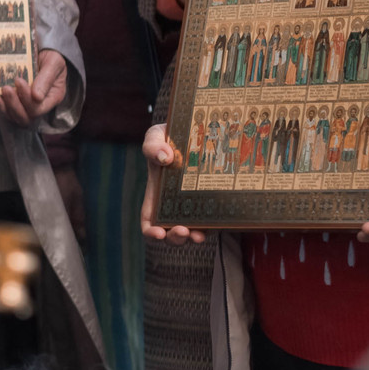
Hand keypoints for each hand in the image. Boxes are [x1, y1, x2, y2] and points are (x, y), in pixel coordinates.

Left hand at [0, 49, 66, 123]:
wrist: (41, 49)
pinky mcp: (8, 99)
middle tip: (6, 89)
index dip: (27, 99)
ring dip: (1, 109)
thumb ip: (46, 79)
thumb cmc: (51, 56)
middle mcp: (36, 104)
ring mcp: (21, 103)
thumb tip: (36, 97)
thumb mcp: (54, 63)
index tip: (19, 80)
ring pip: (11, 116)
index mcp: (50, 98)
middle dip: (13, 105)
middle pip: (24, 117)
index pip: (37, 109)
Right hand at [140, 122, 206, 243]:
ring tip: (199, 235)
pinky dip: (215, 225)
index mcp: (156, 194)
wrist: (193, 131)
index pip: (149, 220)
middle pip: (171, 232)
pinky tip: (218, 222)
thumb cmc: (168, 137)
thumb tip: (165, 157)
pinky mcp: (214, 201)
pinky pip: (214, 219)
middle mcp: (174, 204)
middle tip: (183, 231)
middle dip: (176, 238)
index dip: (151, 231)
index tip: (158, 233)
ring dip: (195, 237)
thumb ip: (153, 145)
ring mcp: (195, 205)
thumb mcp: (155, 136)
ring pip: (193, 231)